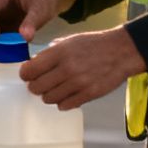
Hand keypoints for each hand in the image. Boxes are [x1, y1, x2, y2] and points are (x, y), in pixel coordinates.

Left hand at [20, 27, 146, 110]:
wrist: (121, 52)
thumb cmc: (94, 45)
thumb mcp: (69, 41)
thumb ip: (50, 52)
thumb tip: (33, 64)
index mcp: (59, 52)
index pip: (30, 70)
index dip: (26, 74)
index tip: (28, 75)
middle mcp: (67, 68)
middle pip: (36, 87)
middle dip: (35, 86)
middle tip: (40, 83)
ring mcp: (78, 83)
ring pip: (48, 99)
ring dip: (49, 95)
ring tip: (56, 88)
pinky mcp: (88, 95)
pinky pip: (65, 105)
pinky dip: (63, 102)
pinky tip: (67, 94)